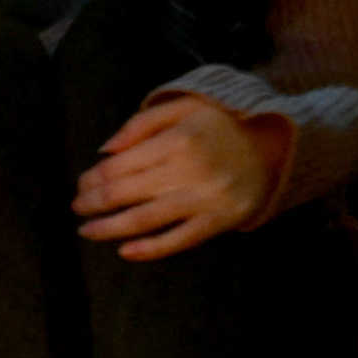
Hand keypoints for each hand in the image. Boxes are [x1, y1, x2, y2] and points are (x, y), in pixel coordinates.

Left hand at [74, 97, 282, 260]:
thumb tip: (104, 152)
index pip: (119, 166)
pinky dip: (150, 249)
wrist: (280, 143)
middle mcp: (191, 170)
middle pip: (126, 193)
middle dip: (93, 203)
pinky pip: (180, 240)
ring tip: (87, 231)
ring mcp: (207, 198)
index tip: (81, 185)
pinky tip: (125, 251)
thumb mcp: (184, 106)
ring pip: (145, 220)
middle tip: (77, 208)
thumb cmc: (222, 122)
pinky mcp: (221, 220)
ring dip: (109, 228)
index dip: (92, 179)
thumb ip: (140, 124)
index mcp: (178, 139)